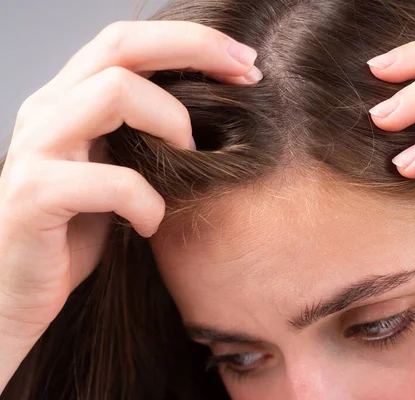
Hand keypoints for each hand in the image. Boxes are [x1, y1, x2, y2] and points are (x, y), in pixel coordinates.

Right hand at [0, 20, 260, 389]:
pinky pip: (111, 181)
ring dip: (172, 125)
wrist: (13, 293)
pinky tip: (150, 224)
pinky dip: (147, 202)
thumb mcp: (115, 169)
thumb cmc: (74, 231)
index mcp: (68, 100)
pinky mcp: (34, 197)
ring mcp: (36, 149)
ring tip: (188, 160)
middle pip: (121, 46)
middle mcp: (48, 111)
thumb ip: (141, 135)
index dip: (191, 40)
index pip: (128, 41)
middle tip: (248, 74)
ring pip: (114, 93)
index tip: (245, 61)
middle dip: (195, 49)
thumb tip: (214, 114)